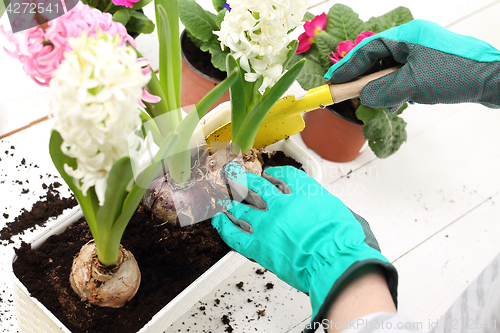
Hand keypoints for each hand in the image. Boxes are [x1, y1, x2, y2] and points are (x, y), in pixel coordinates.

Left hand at [211, 163, 396, 326]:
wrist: (334, 262)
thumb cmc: (341, 239)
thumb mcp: (336, 208)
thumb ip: (319, 201)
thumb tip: (312, 202)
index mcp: (302, 193)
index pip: (283, 176)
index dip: (273, 174)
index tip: (269, 176)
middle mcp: (281, 204)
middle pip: (255, 186)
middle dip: (242, 178)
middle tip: (233, 173)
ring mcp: (267, 224)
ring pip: (241, 206)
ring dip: (230, 198)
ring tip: (223, 194)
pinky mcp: (258, 246)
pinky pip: (234, 234)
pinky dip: (223, 225)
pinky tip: (219, 218)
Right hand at [325, 19, 499, 111]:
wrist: (492, 79)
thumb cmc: (456, 74)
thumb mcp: (412, 85)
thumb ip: (382, 91)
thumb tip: (362, 96)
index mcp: (407, 36)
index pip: (368, 49)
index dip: (348, 65)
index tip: (334, 80)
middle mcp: (413, 40)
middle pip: (377, 57)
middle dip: (362, 76)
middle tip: (346, 91)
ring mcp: (422, 52)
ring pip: (389, 68)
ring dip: (379, 85)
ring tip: (370, 100)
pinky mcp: (429, 65)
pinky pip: (402, 74)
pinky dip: (394, 87)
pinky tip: (393, 100)